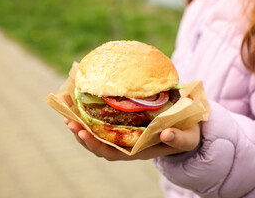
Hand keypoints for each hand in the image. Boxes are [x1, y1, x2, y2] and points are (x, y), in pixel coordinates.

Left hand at [64, 118, 200, 160]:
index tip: (82, 132)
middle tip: (68, 119)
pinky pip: (102, 122)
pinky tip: (81, 102)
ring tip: (67, 109)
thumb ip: (178, 138)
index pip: (111, 152)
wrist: (187, 130)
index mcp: (138, 150)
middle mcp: (126, 145)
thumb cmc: (186, 134)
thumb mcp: (186, 137)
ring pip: (97, 134)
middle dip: (81, 134)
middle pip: (98, 144)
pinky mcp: (124, 124)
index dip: (95, 144)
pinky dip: (89, 114)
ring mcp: (123, 135)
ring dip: (81, 123)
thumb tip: (166, 134)